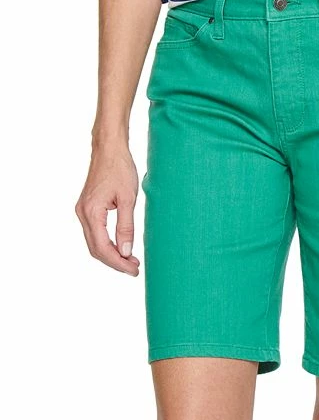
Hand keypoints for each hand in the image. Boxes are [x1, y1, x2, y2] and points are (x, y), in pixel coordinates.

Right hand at [75, 141, 140, 275]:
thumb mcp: (128, 199)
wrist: (109, 149)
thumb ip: (126, 226)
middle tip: (135, 269)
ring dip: (112, 254)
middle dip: (115, 262)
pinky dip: (107, 243)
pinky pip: (95, 233)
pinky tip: (122, 246)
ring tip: (131, 261)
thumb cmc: (120, 169)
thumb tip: (126, 252)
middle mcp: (82, 214)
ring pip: (94, 242)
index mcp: (91, 213)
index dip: (119, 263)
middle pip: (96, 249)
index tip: (134, 270)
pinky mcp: (87, 208)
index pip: (103, 248)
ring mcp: (83, 211)